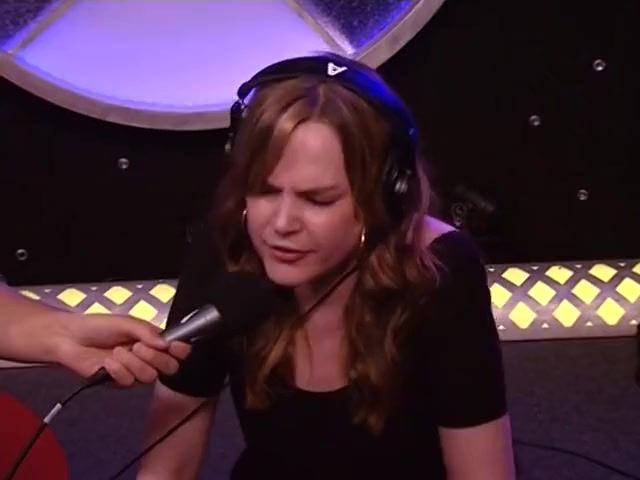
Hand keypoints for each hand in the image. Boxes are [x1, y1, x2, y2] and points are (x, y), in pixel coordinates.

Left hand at [53, 313, 190, 385]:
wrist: (70, 338)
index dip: (181, 350)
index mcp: (153, 341)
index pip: (177, 350)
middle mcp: (148, 358)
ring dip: (134, 363)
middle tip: (139, 346)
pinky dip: (119, 370)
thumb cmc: (98, 327)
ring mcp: (134, 371)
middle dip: (156, 358)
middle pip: (169, 367)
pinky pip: (128, 381)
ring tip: (118, 351)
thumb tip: (166, 344)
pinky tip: (108, 362)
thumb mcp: (126, 323)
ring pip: (149, 376)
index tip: (175, 347)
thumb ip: (148, 332)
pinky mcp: (119, 382)